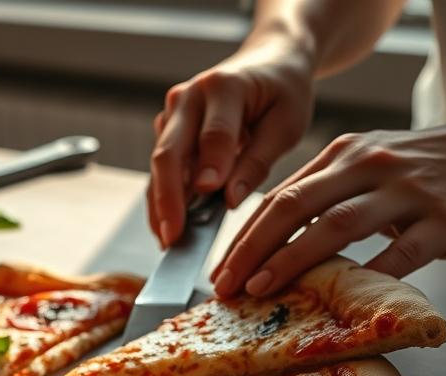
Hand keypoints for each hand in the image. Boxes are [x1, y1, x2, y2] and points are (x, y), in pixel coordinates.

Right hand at [148, 38, 314, 247]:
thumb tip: (227, 198)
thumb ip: (258, 160)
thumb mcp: (286, 123)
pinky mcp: (167, 130)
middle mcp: (189, 97)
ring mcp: (172, 113)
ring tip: (168, 242)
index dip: (210, 167)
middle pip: (170, 151)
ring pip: (159, 164)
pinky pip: (161, 169)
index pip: (214, 134)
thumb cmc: (283, 93)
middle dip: (168, 198)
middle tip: (172, 237)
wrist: (268, 63)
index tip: (208, 196)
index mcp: (224, 87)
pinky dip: (164, 198)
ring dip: (161, 204)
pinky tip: (168, 227)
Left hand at [212, 122, 445, 296]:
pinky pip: (401, 252)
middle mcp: (368, 166)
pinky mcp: (444, 220)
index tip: (220, 271)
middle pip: (295, 206)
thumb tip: (270, 237)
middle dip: (253, 248)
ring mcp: (407, 192)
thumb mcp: (369, 163)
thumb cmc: (428, 167)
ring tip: (263, 287)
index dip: (244, 236)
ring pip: (337, 225)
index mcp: (344, 154)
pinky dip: (369, 276)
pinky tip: (343, 301)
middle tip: (227, 285)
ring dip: (293, 258)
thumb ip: (325, 192)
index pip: (280, 196)